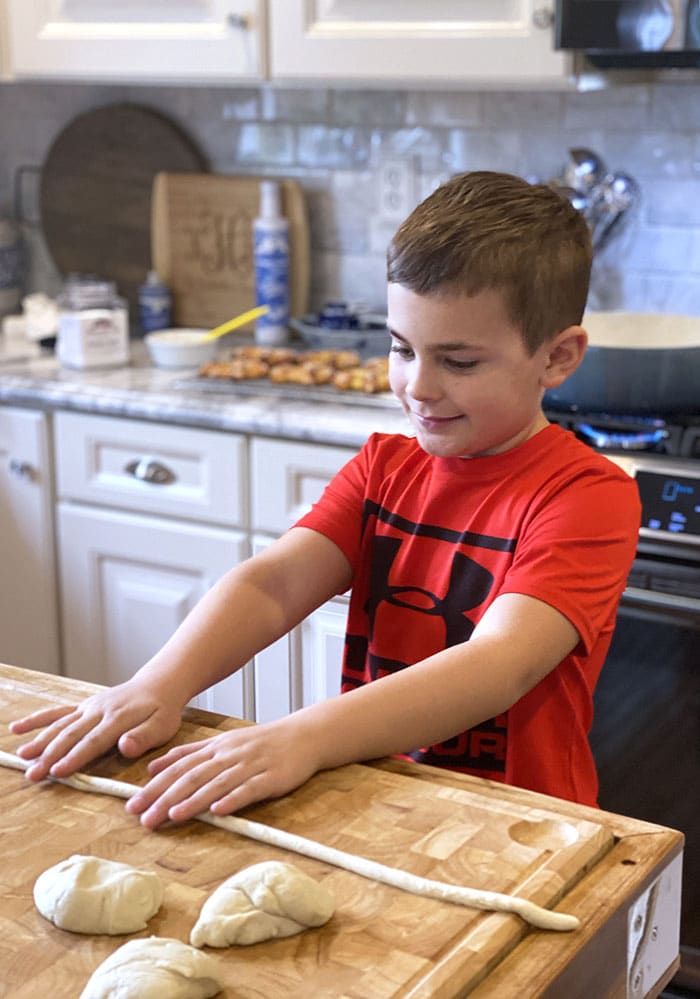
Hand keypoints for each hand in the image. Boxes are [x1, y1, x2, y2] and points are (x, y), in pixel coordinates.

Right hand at [9, 679, 183, 781]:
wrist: (157, 685)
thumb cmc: (162, 710)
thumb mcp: (164, 725)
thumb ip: (145, 737)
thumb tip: (126, 746)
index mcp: (119, 718)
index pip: (94, 741)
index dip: (75, 756)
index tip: (59, 771)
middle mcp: (99, 711)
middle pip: (72, 735)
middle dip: (51, 755)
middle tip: (34, 774)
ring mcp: (89, 707)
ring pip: (61, 725)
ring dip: (41, 741)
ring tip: (23, 758)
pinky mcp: (83, 706)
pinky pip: (58, 712)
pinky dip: (37, 719)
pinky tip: (18, 728)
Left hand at [125, 714, 320, 828]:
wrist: (303, 735)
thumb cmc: (261, 743)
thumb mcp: (223, 742)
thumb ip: (189, 754)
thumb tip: (154, 767)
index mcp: (215, 748)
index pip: (179, 768)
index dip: (154, 786)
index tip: (132, 804)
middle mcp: (228, 755)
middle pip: (192, 777)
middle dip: (166, 797)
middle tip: (144, 817)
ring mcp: (250, 766)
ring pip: (217, 783)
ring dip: (194, 800)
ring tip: (173, 815)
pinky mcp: (270, 778)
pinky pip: (249, 789)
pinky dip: (233, 799)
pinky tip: (219, 811)